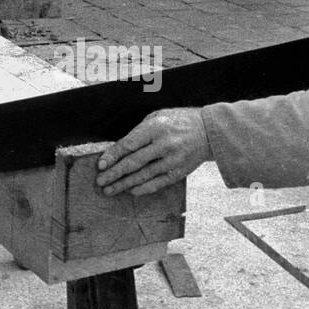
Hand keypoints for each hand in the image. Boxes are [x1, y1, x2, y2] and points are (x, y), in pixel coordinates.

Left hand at [96, 108, 210, 195]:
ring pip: (143, 176)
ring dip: (124, 184)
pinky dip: (143, 188)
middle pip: (133, 163)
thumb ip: (139, 132)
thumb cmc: (178, 121)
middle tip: (100, 182)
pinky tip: (131, 191)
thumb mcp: (158, 116)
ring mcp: (172, 160)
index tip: (100, 165)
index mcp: (156, 127)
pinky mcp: (179, 172)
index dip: (113, 156)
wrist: (208, 131)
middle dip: (114, 173)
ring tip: (110, 190)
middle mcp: (164, 144)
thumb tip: (119, 150)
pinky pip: (158, 183)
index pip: (129, 144)